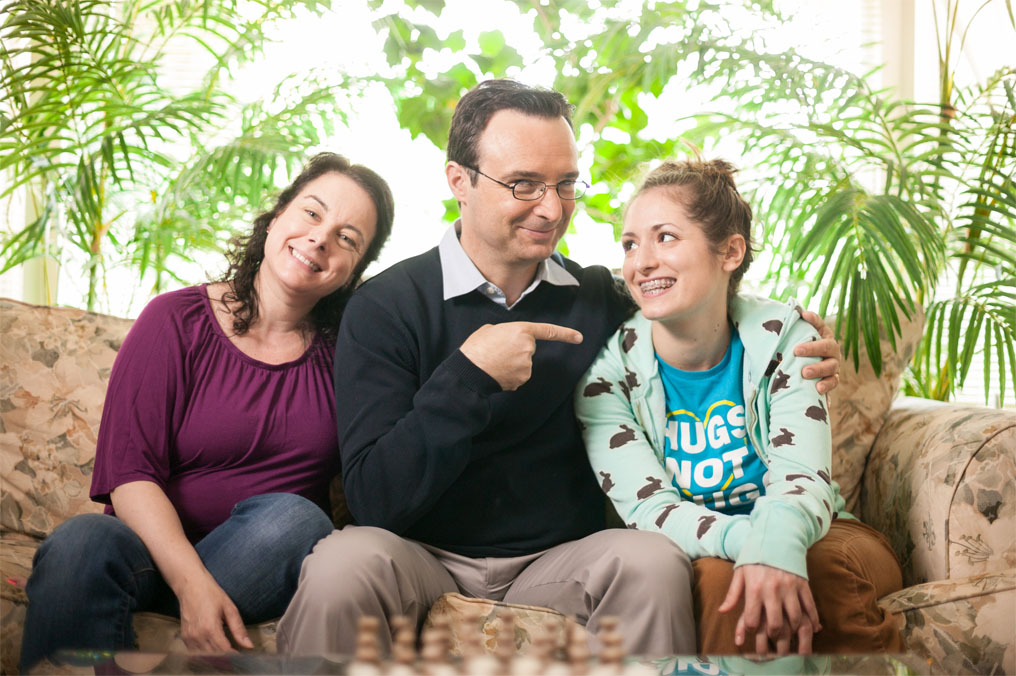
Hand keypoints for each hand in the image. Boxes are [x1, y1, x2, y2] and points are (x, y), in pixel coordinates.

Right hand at [176, 572, 252, 652]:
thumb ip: (239, 629)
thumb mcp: (229, 608)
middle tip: (235, 657)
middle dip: (226, 659)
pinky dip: (205, 654)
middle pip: (214, 657)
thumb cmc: (210, 593)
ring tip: (225, 655)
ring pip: (204, 657)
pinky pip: (195, 652)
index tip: (241, 657)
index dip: (233, 657)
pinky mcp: (184, 637)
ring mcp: (189, 637)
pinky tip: (213, 650)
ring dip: (215, 659)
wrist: (190, 585)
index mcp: (210, 628)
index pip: (224, 652)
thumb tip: (248, 645)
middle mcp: (198, 635)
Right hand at [460, 321, 582, 390]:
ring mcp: (527, 365)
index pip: (548, 331)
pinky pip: (519, 375)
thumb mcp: (490, 330)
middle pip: (529, 349)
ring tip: (495, 362)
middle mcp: (528, 347)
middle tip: (497, 351)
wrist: (470, 370)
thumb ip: (506, 332)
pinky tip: (497, 372)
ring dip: (512, 363)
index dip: (565, 334)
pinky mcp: (522, 379)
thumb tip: (507, 341)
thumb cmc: (476, 348)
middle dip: (517, 350)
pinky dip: (510, 375)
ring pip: (524, 364)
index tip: (579, 338)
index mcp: (521, 330)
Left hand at [719, 564, 820, 655]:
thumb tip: (722, 611)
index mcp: (754, 588)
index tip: (752, 630)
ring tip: (788, 632)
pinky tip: (812, 628)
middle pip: (775, 624)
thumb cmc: (754, 557)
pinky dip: (813, 619)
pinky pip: (810, 606)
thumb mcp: (740, 573)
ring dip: (792, 630)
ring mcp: (790, 588)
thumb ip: (732, 594)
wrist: (775, 537)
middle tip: (772, 636)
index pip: (752, 619)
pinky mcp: (803, 584)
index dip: (750, 629)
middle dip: (773, 635)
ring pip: (795, 618)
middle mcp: (773, 590)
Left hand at [795, 311, 840, 393]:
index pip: (821, 326)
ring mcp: (834, 366)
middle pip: (827, 347)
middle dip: (812, 348)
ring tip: (804, 373)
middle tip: (796, 350)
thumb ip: (798, 325)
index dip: (815, 320)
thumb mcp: (800, 338)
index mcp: (825, 337)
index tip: (803, 315)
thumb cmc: (802, 351)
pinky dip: (826, 386)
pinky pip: (832, 384)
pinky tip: (818, 389)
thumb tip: (800, 312)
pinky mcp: (832, 380)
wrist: (808, 372)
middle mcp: (832, 351)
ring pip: (831, 367)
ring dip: (818, 369)